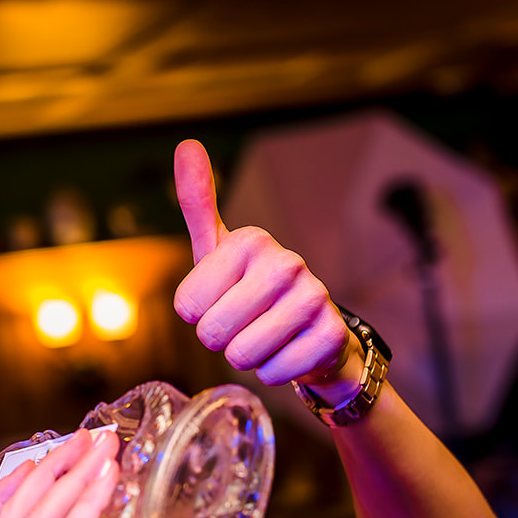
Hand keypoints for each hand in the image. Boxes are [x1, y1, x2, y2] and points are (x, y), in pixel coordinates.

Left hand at [174, 139, 361, 399]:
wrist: (313, 331)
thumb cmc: (254, 290)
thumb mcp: (219, 251)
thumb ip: (198, 203)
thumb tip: (188, 144)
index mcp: (249, 241)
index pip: (187, 307)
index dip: (198, 316)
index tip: (222, 301)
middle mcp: (285, 261)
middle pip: (212, 333)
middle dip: (221, 341)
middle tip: (245, 325)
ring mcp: (314, 296)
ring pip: (242, 355)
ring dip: (248, 358)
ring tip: (266, 337)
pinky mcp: (331, 334)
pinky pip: (273, 373)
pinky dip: (274, 373)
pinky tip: (289, 351)